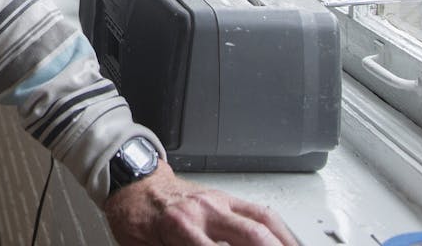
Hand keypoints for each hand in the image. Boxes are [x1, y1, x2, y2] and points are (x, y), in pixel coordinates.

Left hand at [103, 163, 298, 244]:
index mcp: (180, 226)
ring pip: (263, 222)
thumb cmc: (135, 216)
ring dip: (284, 241)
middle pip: (252, 236)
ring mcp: (218, 201)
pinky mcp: (226, 197)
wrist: (133, 182)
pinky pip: (260, 211)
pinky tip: (288, 241)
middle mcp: (205, 211)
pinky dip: (280, 229)